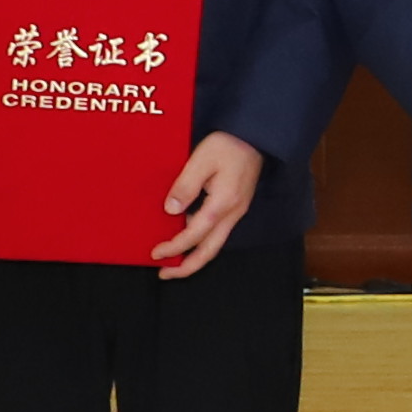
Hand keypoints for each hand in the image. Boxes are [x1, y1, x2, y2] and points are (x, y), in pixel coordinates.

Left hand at [156, 131, 266, 273]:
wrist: (256, 138)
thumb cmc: (229, 145)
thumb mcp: (201, 160)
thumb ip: (185, 186)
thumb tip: (171, 210)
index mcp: (223, 203)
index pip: (194, 235)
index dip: (174, 247)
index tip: (156, 253)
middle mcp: (232, 213)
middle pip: (209, 251)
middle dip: (187, 267)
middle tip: (165, 273)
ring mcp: (236, 211)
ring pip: (214, 244)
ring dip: (194, 255)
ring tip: (173, 259)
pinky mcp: (235, 206)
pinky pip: (217, 232)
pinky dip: (200, 241)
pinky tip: (187, 235)